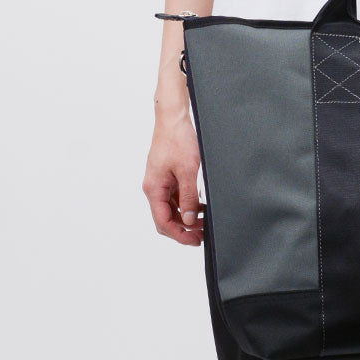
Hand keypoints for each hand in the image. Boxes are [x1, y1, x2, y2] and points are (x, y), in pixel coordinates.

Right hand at [142, 111, 202, 245]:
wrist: (173, 118)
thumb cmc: (178, 140)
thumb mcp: (187, 170)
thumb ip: (188, 197)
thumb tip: (187, 220)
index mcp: (154, 188)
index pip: (163, 222)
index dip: (179, 235)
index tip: (195, 241)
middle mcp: (154, 188)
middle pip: (166, 218)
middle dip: (183, 229)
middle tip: (202, 235)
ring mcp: (160, 183)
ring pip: (172, 209)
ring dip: (186, 217)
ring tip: (204, 221)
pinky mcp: (167, 177)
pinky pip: (175, 197)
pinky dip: (187, 204)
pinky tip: (201, 207)